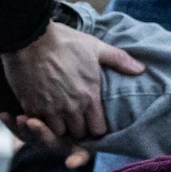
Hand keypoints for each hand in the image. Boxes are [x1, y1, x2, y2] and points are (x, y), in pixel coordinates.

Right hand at [0, 22, 140, 141]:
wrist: (30, 37)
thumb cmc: (65, 42)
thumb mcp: (96, 47)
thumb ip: (120, 60)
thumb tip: (141, 69)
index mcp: (89, 96)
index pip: (98, 130)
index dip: (96, 127)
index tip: (93, 120)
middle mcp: (70, 107)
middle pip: (78, 134)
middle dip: (78, 128)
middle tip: (75, 117)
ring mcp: (49, 109)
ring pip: (57, 132)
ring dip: (58, 126)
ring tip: (59, 114)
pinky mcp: (30, 106)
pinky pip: (36, 125)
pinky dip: (39, 121)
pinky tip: (42, 110)